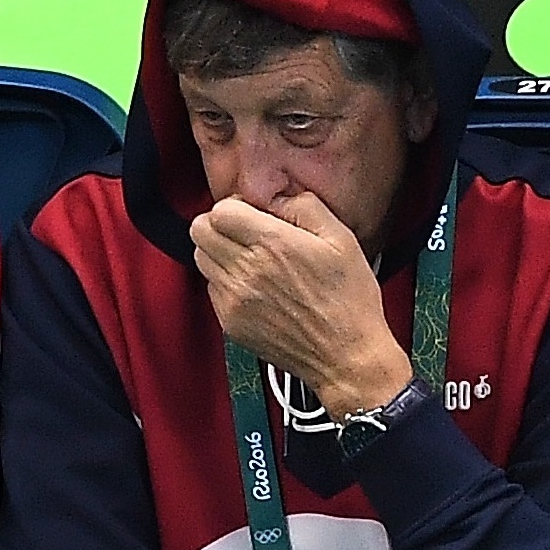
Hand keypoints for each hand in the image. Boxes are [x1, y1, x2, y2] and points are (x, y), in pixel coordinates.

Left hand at [191, 193, 412, 418]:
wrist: (345, 355)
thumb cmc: (348, 300)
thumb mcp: (341, 239)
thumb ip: (304, 207)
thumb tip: (277, 195)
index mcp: (274, 245)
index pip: (220, 211)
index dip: (235, 206)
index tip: (251, 213)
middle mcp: (247, 271)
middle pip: (200, 232)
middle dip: (219, 225)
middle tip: (243, 232)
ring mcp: (234, 299)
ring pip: (201, 259)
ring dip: (218, 252)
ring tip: (249, 258)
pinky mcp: (230, 322)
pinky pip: (211, 289)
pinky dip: (225, 281)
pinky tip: (253, 285)